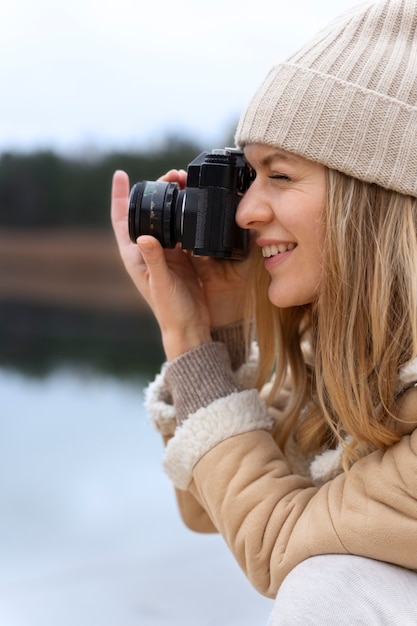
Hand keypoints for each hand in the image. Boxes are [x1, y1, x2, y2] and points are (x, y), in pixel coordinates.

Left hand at [111, 169, 251, 359]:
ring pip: (166, 218)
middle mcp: (147, 250)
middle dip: (156, 191)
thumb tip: (144, 236)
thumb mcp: (161, 284)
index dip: (120, 196)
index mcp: (134, 255)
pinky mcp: (182, 255)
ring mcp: (166, 252)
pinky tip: (194, 205)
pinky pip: (182, 229)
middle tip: (172, 176)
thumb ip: (154, 260)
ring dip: (173, 200)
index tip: (121, 174)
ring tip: (184, 183)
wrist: (190, 325)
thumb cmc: (170, 309)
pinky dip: (186, 215)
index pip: (122, 219)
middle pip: (146, 213)